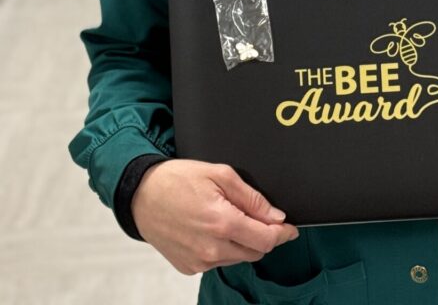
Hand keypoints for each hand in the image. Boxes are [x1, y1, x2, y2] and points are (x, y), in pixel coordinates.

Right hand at [132, 159, 298, 273]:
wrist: (141, 195)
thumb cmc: (178, 180)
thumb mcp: (220, 175)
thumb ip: (251, 197)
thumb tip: (275, 215)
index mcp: (222, 223)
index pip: (265, 239)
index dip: (282, 234)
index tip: (290, 228)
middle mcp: (211, 248)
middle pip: (254, 251)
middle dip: (263, 236)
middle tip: (259, 216)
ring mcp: (199, 261)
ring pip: (237, 258)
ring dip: (242, 242)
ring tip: (228, 217)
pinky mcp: (188, 267)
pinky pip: (217, 261)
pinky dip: (223, 248)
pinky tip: (212, 229)